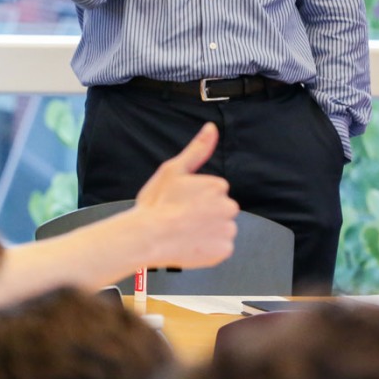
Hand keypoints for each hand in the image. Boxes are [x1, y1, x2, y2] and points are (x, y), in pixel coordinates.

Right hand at [133, 123, 238, 268]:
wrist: (149, 236)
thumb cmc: (157, 202)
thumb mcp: (173, 169)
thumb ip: (197, 149)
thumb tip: (212, 128)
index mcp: (218, 186)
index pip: (214, 191)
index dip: (195, 198)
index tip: (180, 202)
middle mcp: (228, 207)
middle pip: (220, 210)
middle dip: (205, 214)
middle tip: (181, 218)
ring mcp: (227, 230)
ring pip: (220, 229)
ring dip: (207, 231)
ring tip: (184, 233)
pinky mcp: (223, 250)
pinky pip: (220, 247)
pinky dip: (208, 248)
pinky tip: (190, 244)